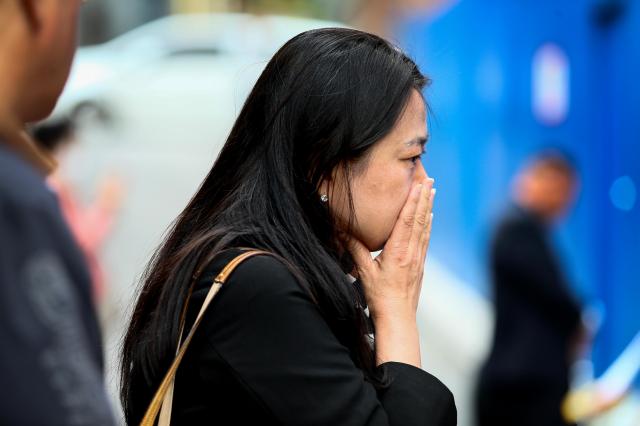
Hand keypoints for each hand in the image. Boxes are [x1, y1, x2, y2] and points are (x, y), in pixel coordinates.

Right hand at [347, 179, 435, 366]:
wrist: (398, 318)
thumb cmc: (379, 297)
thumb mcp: (364, 272)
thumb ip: (354, 250)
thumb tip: (341, 232)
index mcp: (397, 252)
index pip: (406, 220)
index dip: (413, 200)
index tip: (419, 184)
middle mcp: (411, 252)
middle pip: (419, 219)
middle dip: (424, 198)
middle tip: (429, 179)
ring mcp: (418, 259)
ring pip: (424, 227)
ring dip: (428, 208)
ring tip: (431, 191)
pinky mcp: (420, 265)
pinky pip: (425, 239)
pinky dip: (427, 225)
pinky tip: (429, 217)